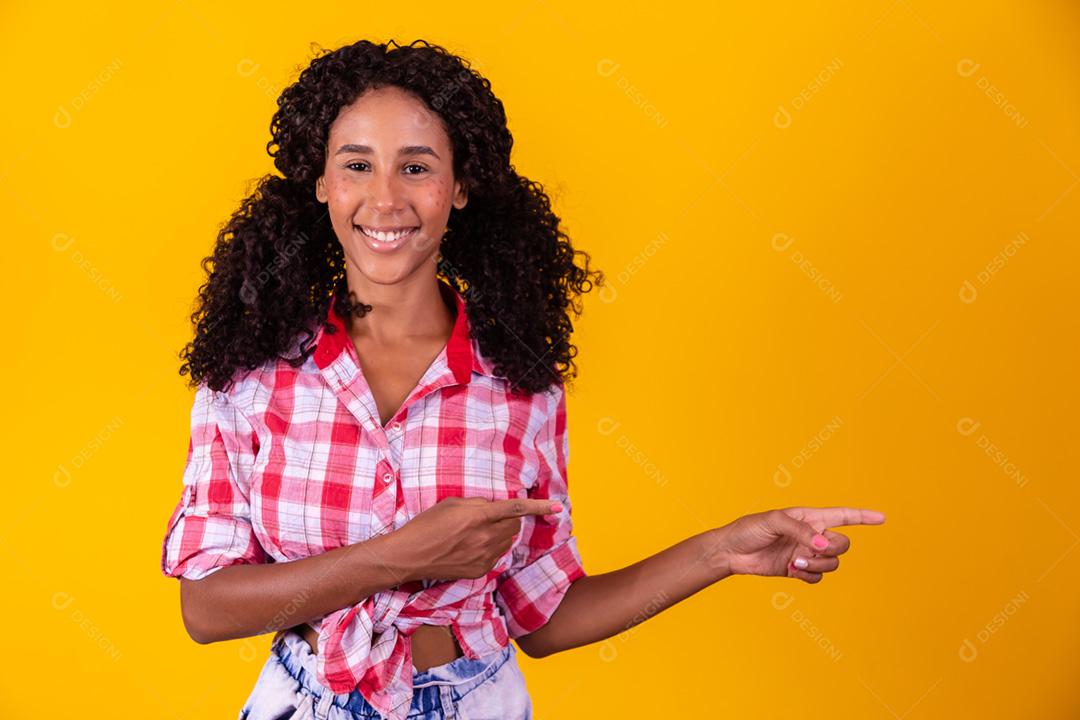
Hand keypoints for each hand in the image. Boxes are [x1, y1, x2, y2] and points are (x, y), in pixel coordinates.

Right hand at [394, 496, 561, 581]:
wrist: (410, 556)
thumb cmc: (427, 525)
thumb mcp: (452, 504)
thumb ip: (478, 504)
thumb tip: (495, 506)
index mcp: (479, 516)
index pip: (517, 509)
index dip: (540, 507)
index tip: (558, 507)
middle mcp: (485, 538)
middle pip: (515, 526)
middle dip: (511, 519)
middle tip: (491, 517)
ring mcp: (484, 557)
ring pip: (508, 542)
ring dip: (502, 534)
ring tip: (477, 533)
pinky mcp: (480, 571)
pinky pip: (496, 556)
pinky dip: (491, 548)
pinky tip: (471, 547)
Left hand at [714, 506, 885, 582]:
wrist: (732, 552)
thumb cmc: (750, 529)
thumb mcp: (774, 521)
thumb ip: (801, 530)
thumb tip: (822, 545)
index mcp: (809, 517)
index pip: (842, 516)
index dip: (863, 517)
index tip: (882, 518)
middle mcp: (811, 535)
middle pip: (842, 545)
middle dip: (831, 550)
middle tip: (809, 550)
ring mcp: (806, 554)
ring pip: (832, 564)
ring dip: (818, 565)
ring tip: (794, 562)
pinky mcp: (797, 570)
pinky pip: (818, 578)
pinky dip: (809, 576)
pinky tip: (791, 570)